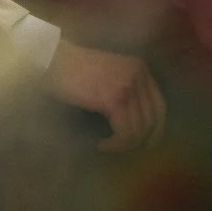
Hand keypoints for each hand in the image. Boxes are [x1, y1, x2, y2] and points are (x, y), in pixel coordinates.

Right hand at [50, 41, 164, 150]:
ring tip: (107, 146)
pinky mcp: (115, 98)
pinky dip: (115, 144)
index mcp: (140, 68)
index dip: (155, 130)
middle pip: (152, 120)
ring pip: (139, 130)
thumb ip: (126, 91)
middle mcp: (140, 75)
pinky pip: (125, 132)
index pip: (160, 106)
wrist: (52, 60)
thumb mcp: (108, 76)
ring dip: (124, 145)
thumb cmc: (73, 71)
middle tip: (123, 150)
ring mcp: (129, 86)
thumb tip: (140, 127)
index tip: (145, 145)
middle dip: (140, 141)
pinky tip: (102, 144)